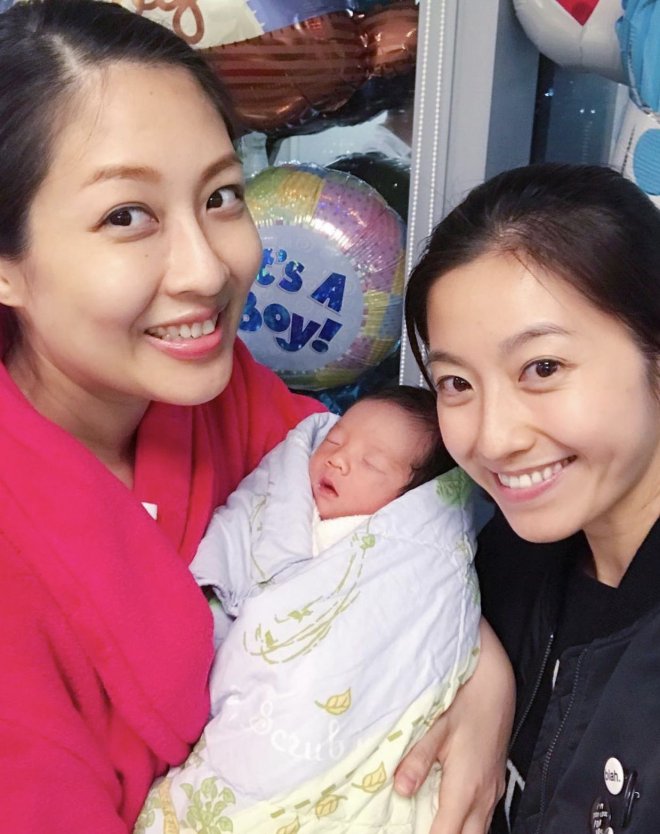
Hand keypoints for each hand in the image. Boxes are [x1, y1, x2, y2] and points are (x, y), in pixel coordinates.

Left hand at [393, 619, 514, 833]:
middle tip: (415, 829)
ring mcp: (493, 790)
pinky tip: (446, 813)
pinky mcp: (495, 782)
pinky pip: (483, 817)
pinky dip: (466, 823)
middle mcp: (484, 795)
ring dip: (457, 832)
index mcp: (466, 786)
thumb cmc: (464, 700)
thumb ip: (417, 759)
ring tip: (428, 824)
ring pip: (478, 831)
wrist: (495, 682)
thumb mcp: (435, 726)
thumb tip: (400, 790)